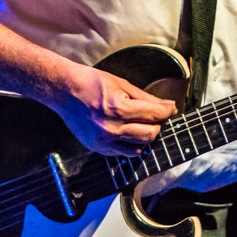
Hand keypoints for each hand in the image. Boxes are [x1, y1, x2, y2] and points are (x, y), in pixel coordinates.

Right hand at [52, 65, 176, 155]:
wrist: (65, 92)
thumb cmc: (92, 83)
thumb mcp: (121, 84)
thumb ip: (145, 97)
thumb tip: (165, 106)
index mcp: (118, 108)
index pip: (153, 114)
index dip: (167, 111)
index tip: (172, 108)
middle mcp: (111, 128)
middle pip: (149, 134)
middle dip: (158, 125)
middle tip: (157, 116)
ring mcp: (103, 141)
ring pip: (138, 148)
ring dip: (146, 137)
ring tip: (143, 125)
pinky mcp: (98, 148)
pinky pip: (122, 153)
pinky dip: (131, 145)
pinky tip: (129, 133)